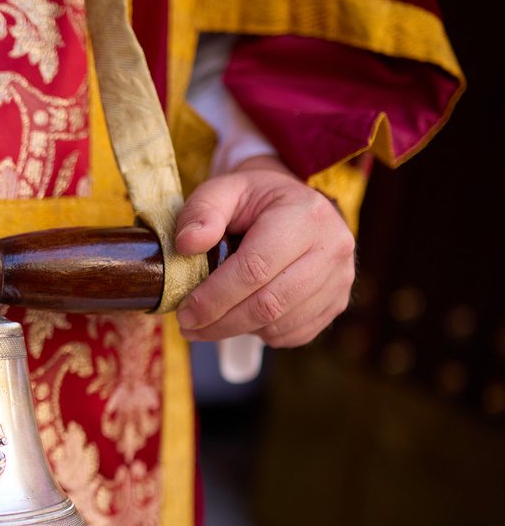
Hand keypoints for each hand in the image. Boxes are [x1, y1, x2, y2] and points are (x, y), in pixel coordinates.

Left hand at [173, 155, 354, 347]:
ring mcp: (340, 279)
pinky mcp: (338, 302)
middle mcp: (332, 248)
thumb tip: (187, 244)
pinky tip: (242, 317)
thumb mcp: (224, 190)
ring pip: (280, 324)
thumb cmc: (254, 200)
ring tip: (206, 324)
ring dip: (236, 331)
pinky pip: (293, 334)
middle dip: (221, 322)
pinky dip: (261, 333)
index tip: (185, 311)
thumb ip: (201, 212)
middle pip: (269, 304)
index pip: (255, 268)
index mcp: (305, 216)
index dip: (215, 297)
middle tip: (188, 326)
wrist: (294, 205)